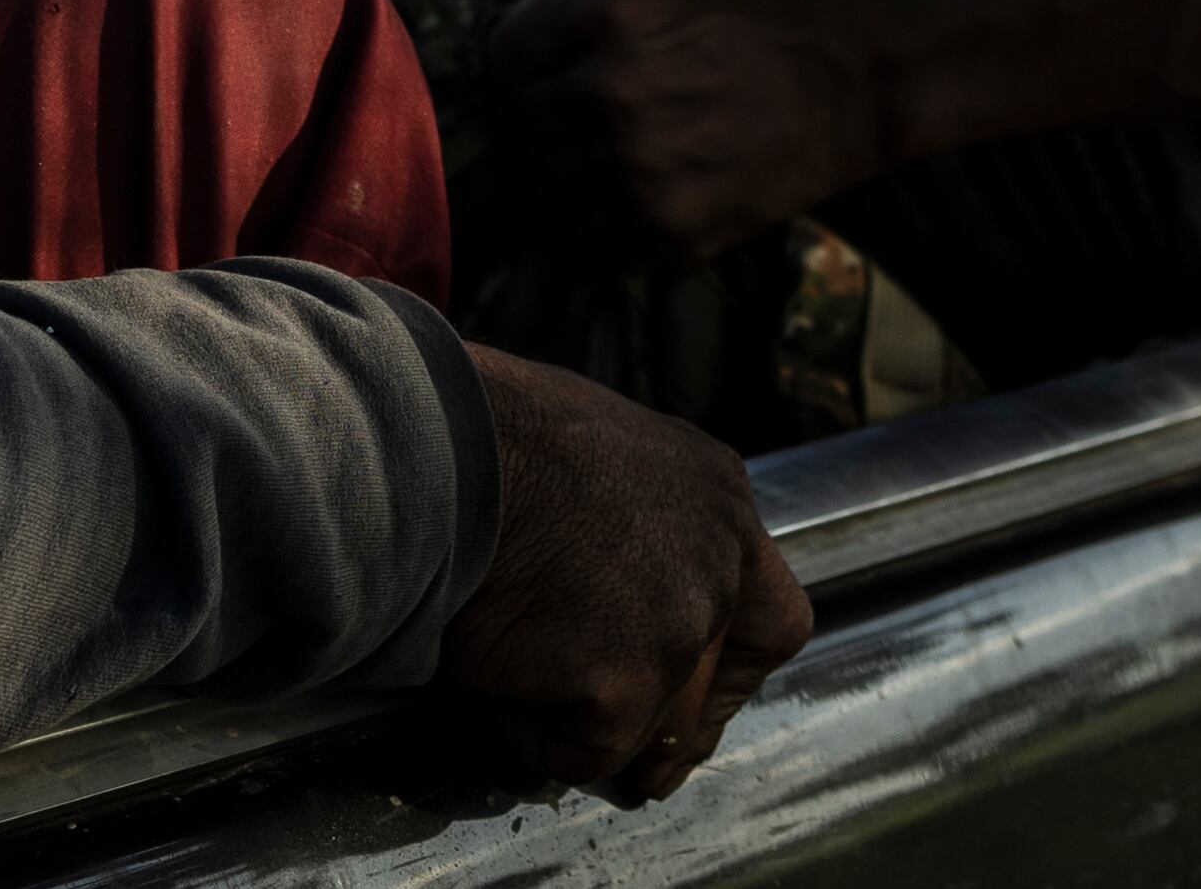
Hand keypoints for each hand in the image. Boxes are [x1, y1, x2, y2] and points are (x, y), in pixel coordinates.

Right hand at [444, 345, 812, 801]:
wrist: (433, 451)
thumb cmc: (481, 435)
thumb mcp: (593, 451)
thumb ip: (631, 516)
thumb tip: (608, 580)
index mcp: (716, 491)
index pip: (767, 607)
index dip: (727, 664)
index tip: (691, 696)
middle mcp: (720, 554)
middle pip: (725, 673)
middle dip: (684, 726)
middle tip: (643, 764)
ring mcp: (682, 618)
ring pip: (653, 720)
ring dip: (589, 720)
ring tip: (516, 670)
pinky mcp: (630, 678)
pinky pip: (587, 750)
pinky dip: (535, 734)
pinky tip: (495, 674)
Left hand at [492, 0, 892, 255]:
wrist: (869, 77)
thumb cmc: (769, 9)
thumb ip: (581, 5)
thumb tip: (503, 48)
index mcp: (609, 10)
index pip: (504, 52)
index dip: (530, 57)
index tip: (559, 62)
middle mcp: (612, 90)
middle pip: (519, 122)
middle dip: (546, 115)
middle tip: (601, 109)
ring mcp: (639, 169)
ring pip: (549, 185)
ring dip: (576, 170)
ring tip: (637, 145)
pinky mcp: (669, 232)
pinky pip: (594, 235)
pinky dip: (611, 216)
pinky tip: (658, 183)